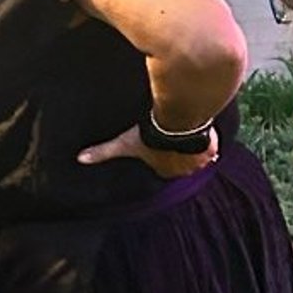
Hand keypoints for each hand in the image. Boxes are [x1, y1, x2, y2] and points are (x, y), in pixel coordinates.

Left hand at [77, 123, 217, 179]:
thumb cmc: (151, 134)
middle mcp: (185, 171)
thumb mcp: (124, 143)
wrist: (180, 120)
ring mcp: (200, 161)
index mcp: (165, 172)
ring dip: (193, 146)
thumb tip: (80, 159)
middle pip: (181, 163)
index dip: (162, 157)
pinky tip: (200, 129)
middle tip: (172, 136)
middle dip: (177, 152)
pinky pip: (211, 147)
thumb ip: (103, 151)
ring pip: (197, 155)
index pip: (164, 169)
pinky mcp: (212, 148)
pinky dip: (207, 139)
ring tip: (186, 132)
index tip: (160, 145)